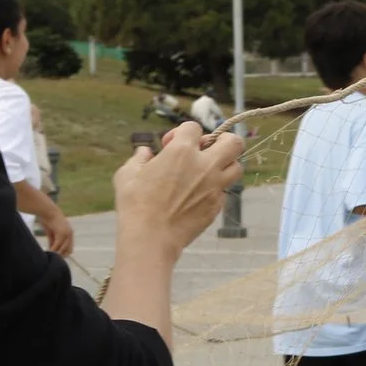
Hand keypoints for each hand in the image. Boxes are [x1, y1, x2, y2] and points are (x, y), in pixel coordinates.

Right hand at [43, 211, 74, 255]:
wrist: (47, 211)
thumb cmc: (48, 219)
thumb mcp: (51, 232)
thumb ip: (53, 241)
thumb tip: (51, 250)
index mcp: (69, 233)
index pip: (70, 248)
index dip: (63, 253)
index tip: (56, 256)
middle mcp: (70, 234)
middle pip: (68, 251)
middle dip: (61, 255)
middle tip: (53, 257)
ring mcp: (67, 234)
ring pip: (63, 249)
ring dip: (56, 253)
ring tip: (50, 255)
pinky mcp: (61, 234)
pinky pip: (58, 245)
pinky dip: (53, 249)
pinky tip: (49, 251)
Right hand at [113, 122, 242, 258]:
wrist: (151, 239)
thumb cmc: (135, 205)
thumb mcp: (128, 174)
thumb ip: (139, 157)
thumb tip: (145, 152)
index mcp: (181, 151)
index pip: (194, 127)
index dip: (181, 133)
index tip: (169, 145)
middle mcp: (204, 166)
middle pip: (234, 142)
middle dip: (223, 141)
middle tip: (207, 150)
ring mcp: (214, 187)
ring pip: (237, 167)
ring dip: (225, 165)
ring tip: (207, 172)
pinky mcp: (216, 206)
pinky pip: (224, 192)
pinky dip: (215, 189)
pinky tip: (198, 195)